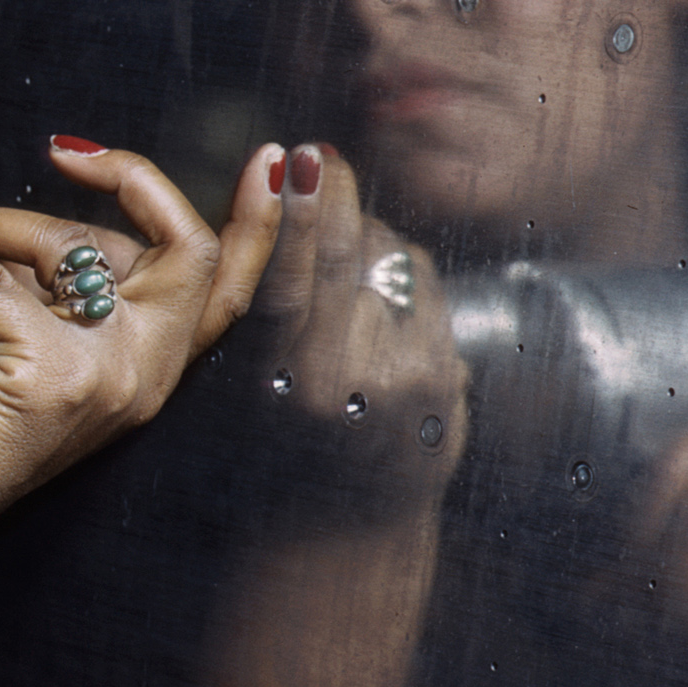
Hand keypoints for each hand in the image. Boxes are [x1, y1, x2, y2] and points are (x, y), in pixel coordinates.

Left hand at [0, 135, 281, 552]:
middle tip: (65, 153)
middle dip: (131, 176)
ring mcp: (107, 375)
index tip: (264, 160)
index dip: (260, 220)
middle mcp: (146, 370)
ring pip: (71, 242)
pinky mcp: (51, 377)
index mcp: (152, 363)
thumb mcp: (36, 342)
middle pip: (187, 247)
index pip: (230, 286)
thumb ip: (62, 287)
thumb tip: (37, 218)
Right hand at [228, 143, 472, 525]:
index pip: (286, 279)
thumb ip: (257, 297)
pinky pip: (424, 287)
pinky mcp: (444, 380)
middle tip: (317, 155)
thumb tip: (283, 184)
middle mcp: (341, 382)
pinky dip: (399, 277)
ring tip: (336, 264)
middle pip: (344, 253)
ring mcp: (403, 381)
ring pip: (388, 259)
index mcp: (279, 382)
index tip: (283, 156)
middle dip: (332, 194)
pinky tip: (377, 303)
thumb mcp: (243, 381)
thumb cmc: (273, 444)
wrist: (343, 531)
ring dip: (364, 238)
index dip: (288, 211)